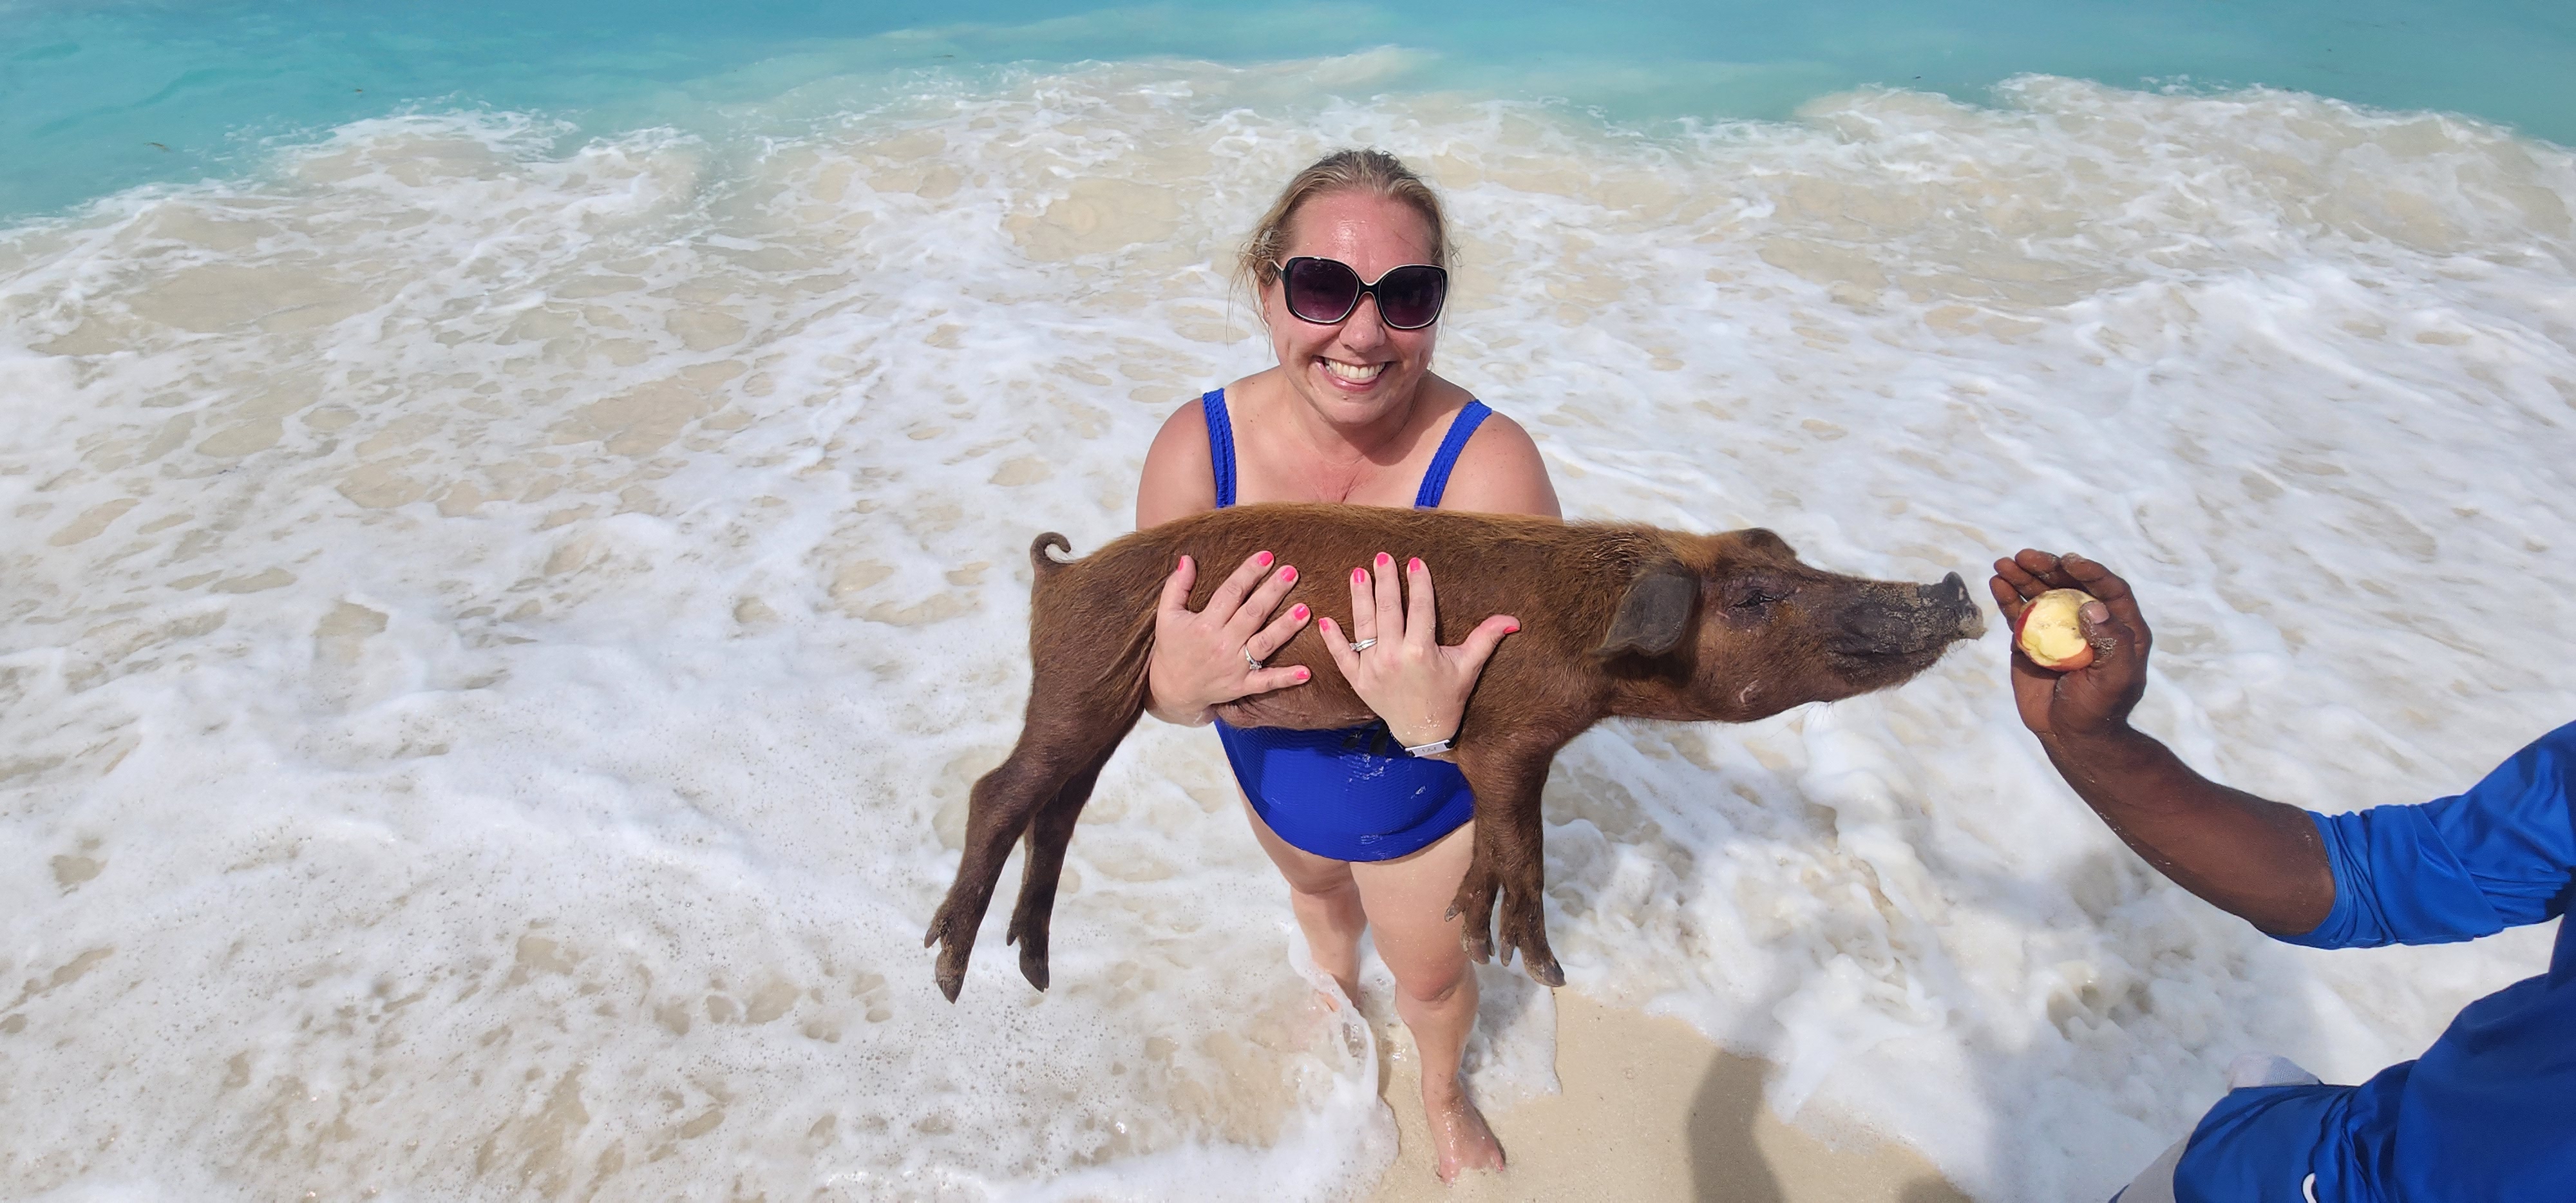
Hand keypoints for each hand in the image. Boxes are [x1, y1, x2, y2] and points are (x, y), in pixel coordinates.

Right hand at [1147, 550, 1312, 723]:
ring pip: (1264, 644)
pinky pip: (1266, 682)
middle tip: (1292, 572)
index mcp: (1205, 624)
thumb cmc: (1172, 648)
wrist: (1171, 690)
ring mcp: (1234, 667)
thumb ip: (1177, 587)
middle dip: (1273, 592)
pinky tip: (1305, 672)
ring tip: (1305, 610)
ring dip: (1285, 627)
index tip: (1267, 556)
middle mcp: (1222, 644)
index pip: (1231, 593)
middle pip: (1252, 614)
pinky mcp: (1241, 686)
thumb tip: (1187, 559)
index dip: (1249, 573)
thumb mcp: (1166, 616)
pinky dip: (1286, 678)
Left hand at [1318, 552, 1518, 751]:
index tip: (1415, 562)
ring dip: (1360, 597)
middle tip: (1381, 557)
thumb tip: (1514, 620)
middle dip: (1385, 580)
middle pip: (1388, 609)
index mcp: (1421, 651)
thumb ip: (1486, 639)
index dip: (1419, 582)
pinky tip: (1325, 619)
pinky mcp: (1358, 681)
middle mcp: (1394, 657)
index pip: (1420, 607)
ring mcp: (1372, 668)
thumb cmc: (1447, 697)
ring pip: (1364, 625)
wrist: (1424, 731)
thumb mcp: (1468, 667)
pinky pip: (1342, 656)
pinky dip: (1333, 639)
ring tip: (1358, 573)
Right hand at [1988, 549, 2150, 743]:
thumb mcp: (2115, 678)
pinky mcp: (2031, 639)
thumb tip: (2092, 606)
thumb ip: (2111, 642)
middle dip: (2047, 567)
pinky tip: (1997, 583)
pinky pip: (2019, 613)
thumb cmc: (2099, 708)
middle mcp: (2088, 621)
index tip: (2069, 561)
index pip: (2108, 589)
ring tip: (2003, 564)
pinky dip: (2007, 597)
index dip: (2090, 572)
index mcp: (2119, 626)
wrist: (2070, 734)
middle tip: (2024, 557)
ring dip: (2022, 576)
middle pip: (2069, 584)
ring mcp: (2058, 628)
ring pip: (2040, 594)